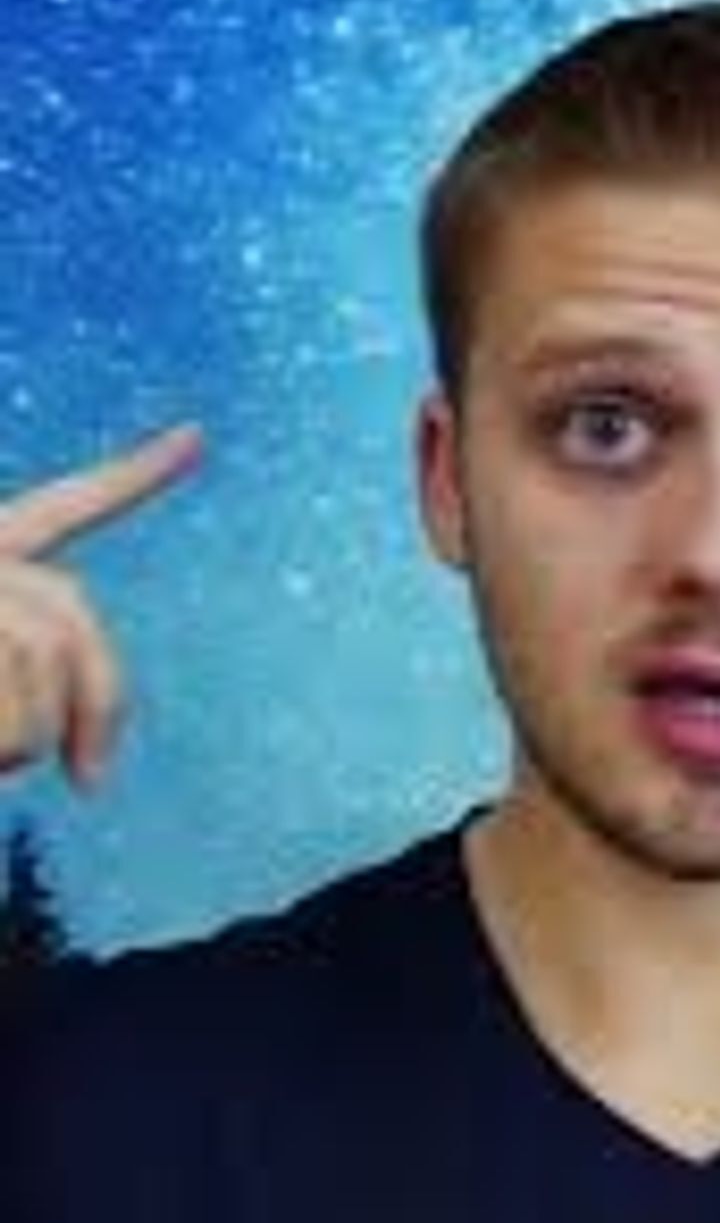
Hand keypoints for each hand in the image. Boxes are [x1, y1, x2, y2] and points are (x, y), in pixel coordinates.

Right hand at [0, 425, 202, 789]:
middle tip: (91, 783)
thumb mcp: (1, 672)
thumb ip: (25, 682)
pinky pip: (8, 712)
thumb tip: (88, 769)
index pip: (68, 506)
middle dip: (102, 702)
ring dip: (21, 740)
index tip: (197, 439)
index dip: (136, 476)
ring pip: (38, 662)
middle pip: (71, 616)